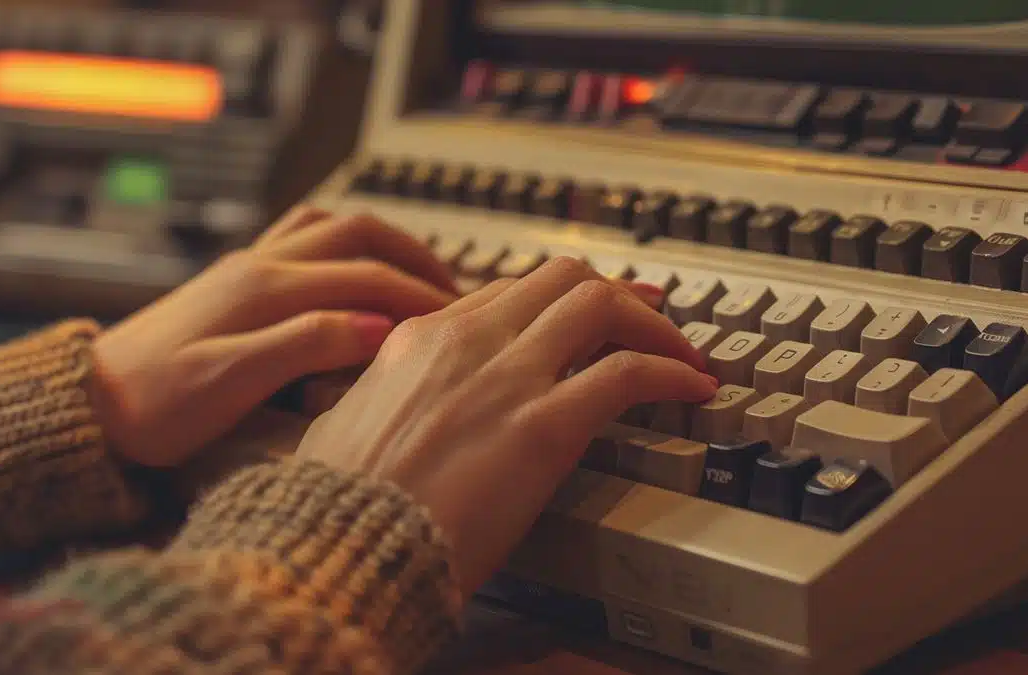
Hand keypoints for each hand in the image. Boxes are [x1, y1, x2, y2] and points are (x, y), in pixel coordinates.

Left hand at [89, 206, 457, 467]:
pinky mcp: (233, 281)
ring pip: (332, 227)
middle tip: (456, 293)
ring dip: (383, 241)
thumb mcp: (229, 385)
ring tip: (417, 272)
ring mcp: (245, 267)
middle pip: (360, 237)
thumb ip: (305, 346)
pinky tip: (352, 266)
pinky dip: (341, 240)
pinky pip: (299, 236)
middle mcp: (259, 267)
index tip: (462, 319)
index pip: (367, 280)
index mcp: (265, 291)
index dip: (420, 297)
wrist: (86, 406)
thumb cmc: (152, 409)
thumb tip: (376, 327)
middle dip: (415, 260)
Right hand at [294, 257, 717, 596]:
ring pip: (602, 305)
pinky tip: (693, 388)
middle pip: (563, 278)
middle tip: (649, 312)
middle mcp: (468, 342)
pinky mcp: (544, 425)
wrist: (343, 545)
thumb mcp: (340, 426)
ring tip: (682, 350)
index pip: (507, 293)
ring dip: (653, 323)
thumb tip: (386, 403)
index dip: (556, 300)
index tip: (582, 315)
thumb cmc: (334, 502)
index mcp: (419, 339)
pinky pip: (630, 374)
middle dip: (615, 292)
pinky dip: (672, 372)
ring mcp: (508, 377)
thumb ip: (377, 400)